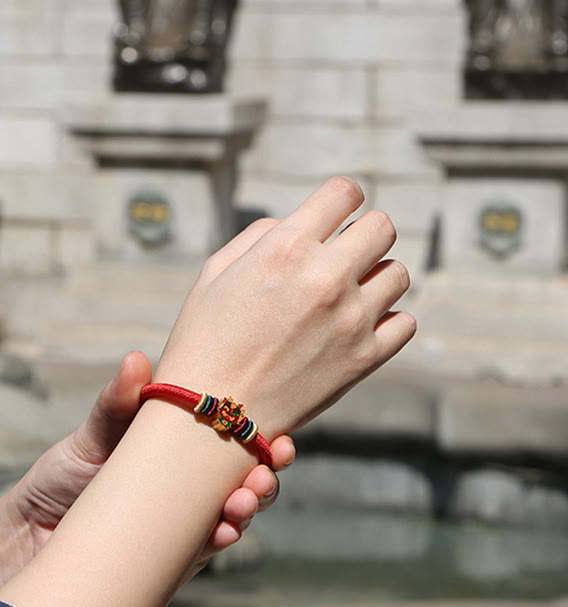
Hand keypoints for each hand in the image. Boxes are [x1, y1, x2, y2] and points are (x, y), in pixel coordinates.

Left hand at [4, 351, 294, 572]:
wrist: (31, 529)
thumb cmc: (66, 473)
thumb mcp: (93, 434)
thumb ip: (116, 403)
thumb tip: (136, 360)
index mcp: (182, 450)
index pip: (235, 442)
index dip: (266, 440)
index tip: (282, 437)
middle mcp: (190, 487)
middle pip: (245, 482)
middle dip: (266, 480)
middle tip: (264, 476)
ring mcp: (182, 522)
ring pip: (232, 517)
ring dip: (247, 511)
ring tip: (241, 504)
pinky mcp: (169, 557)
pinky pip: (202, 551)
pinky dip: (217, 542)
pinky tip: (221, 534)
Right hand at [155, 176, 415, 439]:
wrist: (209, 413)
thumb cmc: (203, 340)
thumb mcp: (215, 272)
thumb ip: (262, 236)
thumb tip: (301, 224)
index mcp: (286, 247)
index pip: (345, 192)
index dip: (339, 200)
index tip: (333, 217)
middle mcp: (325, 277)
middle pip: (382, 227)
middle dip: (363, 234)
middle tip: (343, 256)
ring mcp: (350, 320)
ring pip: (399, 273)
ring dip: (376, 277)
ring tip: (347, 297)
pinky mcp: (363, 359)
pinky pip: (405, 323)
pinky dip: (387, 321)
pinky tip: (358, 328)